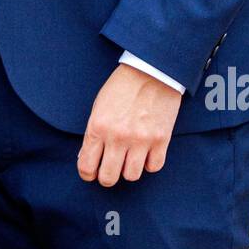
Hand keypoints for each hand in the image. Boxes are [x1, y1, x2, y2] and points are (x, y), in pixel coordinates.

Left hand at [77, 63, 181, 185]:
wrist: (151, 71)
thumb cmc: (121, 88)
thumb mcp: (99, 107)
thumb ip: (93, 134)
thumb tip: (87, 159)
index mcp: (98, 127)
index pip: (87, 167)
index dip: (88, 174)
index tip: (92, 173)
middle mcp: (118, 137)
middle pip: (109, 178)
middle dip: (107, 177)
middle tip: (110, 169)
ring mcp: (141, 140)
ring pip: (132, 176)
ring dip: (129, 169)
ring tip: (129, 158)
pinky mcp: (161, 139)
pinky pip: (154, 167)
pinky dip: (149, 163)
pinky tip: (146, 153)